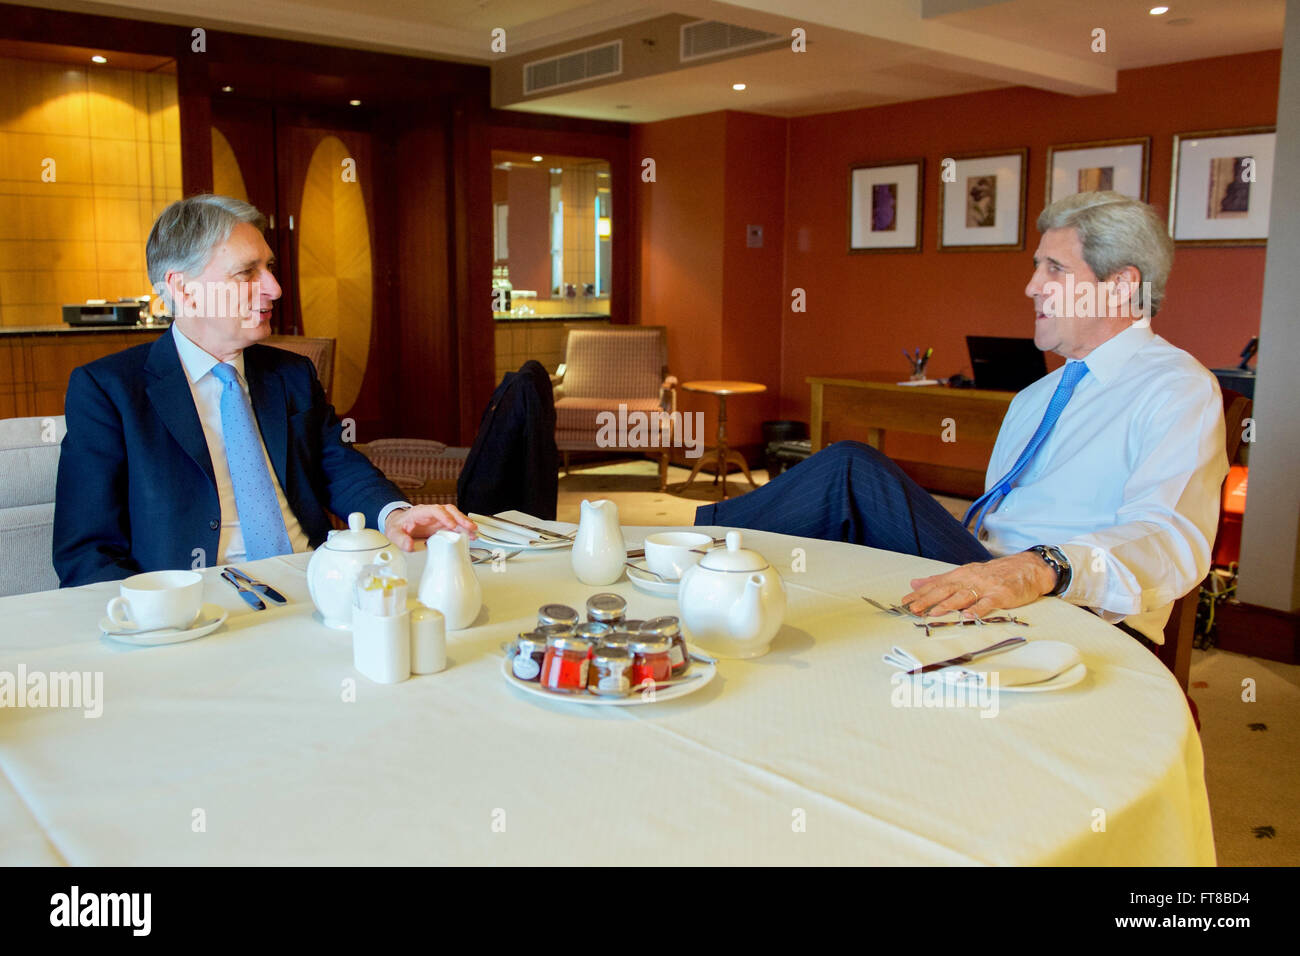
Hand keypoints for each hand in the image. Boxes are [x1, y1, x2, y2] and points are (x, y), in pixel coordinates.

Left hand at [384, 505, 476, 551]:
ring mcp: (439, 519)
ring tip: (474, 532)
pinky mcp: (442, 526)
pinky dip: (463, 530)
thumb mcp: (394, 533)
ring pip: (455, 517)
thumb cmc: (398, 526)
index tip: (452, 525)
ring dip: (465, 524)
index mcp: (421, 512)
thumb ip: (401, 539)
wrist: (399, 525)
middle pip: (449, 511)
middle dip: (461, 518)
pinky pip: (456, 525)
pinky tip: (470, 535)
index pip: (435, 510)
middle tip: (469, 527)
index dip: (445, 517)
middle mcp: (432, 513)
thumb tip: (409, 546)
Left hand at [900, 552, 1056, 617]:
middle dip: (928, 599)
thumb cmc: (993, 574)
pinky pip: (988, 603)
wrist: (1026, 568)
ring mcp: (985, 587)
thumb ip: (940, 579)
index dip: (919, 593)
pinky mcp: (1000, 595)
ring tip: (933, 613)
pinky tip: (968, 616)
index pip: (935, 584)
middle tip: (912, 609)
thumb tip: (916, 583)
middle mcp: (970, 579)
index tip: (904, 601)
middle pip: (945, 590)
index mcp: (960, 575)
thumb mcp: (965, 573)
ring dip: (948, 605)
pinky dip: (978, 609)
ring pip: (963, 596)